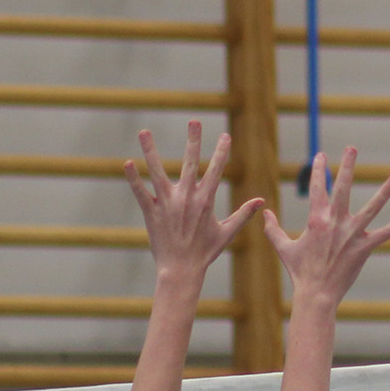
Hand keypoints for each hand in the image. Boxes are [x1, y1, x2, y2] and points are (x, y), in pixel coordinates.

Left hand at [124, 120, 263, 278]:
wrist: (182, 269)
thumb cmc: (205, 252)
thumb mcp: (228, 232)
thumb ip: (244, 214)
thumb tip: (262, 202)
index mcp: (206, 201)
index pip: (216, 170)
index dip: (222, 152)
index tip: (225, 136)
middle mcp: (186, 198)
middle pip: (190, 162)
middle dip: (193, 140)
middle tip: (194, 120)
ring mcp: (167, 204)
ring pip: (158, 171)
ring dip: (151, 151)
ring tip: (144, 131)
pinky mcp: (151, 212)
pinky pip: (140, 192)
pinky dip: (133, 178)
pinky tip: (127, 163)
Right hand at [262, 147, 389, 301]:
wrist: (316, 293)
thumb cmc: (300, 271)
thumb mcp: (283, 248)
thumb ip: (272, 229)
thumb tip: (265, 213)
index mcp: (316, 220)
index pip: (318, 188)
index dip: (319, 170)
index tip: (321, 155)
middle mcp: (335, 223)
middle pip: (343, 188)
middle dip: (347, 166)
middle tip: (352, 148)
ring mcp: (352, 235)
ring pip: (372, 208)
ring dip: (385, 192)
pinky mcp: (364, 248)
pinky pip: (385, 234)